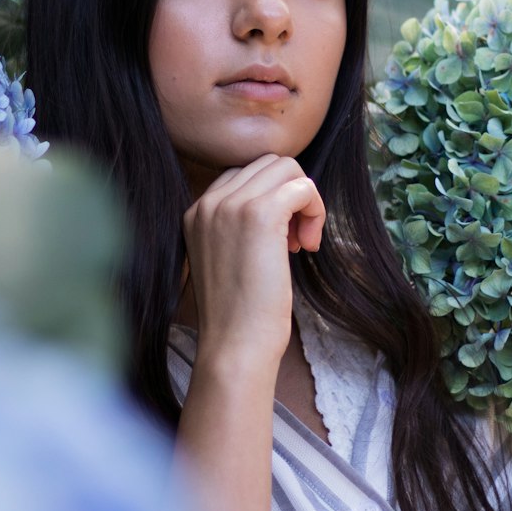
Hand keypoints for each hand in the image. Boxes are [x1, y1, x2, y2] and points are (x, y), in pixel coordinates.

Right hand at [183, 154, 325, 383]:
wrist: (235, 346)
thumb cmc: (238, 314)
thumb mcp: (228, 258)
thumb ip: (241, 226)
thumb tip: (283, 202)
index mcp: (196, 212)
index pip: (244, 175)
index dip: (272, 199)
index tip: (279, 241)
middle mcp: (209, 202)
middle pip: (268, 164)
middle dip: (291, 195)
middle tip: (296, 241)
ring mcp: (232, 205)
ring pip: (287, 169)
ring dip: (305, 202)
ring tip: (302, 243)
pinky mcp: (261, 214)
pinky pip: (303, 187)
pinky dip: (315, 210)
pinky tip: (308, 246)